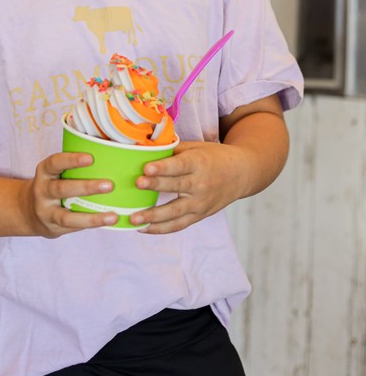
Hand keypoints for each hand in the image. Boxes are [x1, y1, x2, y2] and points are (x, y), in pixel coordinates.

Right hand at [21, 151, 118, 237]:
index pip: (55, 163)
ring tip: (112, 216)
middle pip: (62, 189)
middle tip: (109, 185)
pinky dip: (90, 224)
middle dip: (86, 187)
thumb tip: (108, 155)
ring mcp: (46, 211)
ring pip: (67, 216)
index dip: (71, 160)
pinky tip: (107, 221)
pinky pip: (73, 227)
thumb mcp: (54, 172)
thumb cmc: (52, 184)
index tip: (90, 158)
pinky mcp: (53, 227)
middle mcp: (42, 191)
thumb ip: (72, 166)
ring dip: (91, 217)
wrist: (28, 211)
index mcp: (44, 172)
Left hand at [129, 140, 251, 233]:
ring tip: (134, 218)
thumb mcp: (196, 147)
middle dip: (155, 186)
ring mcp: (201, 203)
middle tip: (137, 184)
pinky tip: (143, 228)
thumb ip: (172, 150)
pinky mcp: (199, 215)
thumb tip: (143, 149)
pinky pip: (179, 225)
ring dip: (153, 216)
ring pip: (176, 212)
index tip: (146, 168)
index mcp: (199, 163)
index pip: (179, 166)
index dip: (163, 167)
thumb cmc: (214, 157)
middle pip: (176, 187)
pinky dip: (161, 229)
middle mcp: (201, 184)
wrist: (242, 173)